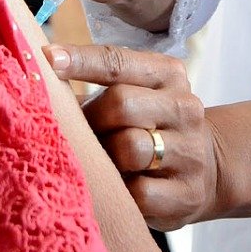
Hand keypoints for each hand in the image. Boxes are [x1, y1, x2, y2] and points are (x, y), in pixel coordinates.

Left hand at [44, 43, 222, 230]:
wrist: (207, 168)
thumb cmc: (151, 125)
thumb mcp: (137, 94)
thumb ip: (99, 89)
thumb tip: (42, 86)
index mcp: (168, 74)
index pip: (118, 61)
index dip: (81, 60)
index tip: (48, 58)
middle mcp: (184, 107)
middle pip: (121, 103)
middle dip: (93, 119)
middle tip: (85, 133)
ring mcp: (190, 151)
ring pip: (131, 148)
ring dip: (107, 157)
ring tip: (105, 161)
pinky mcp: (187, 193)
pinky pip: (139, 192)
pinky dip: (122, 192)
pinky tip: (121, 188)